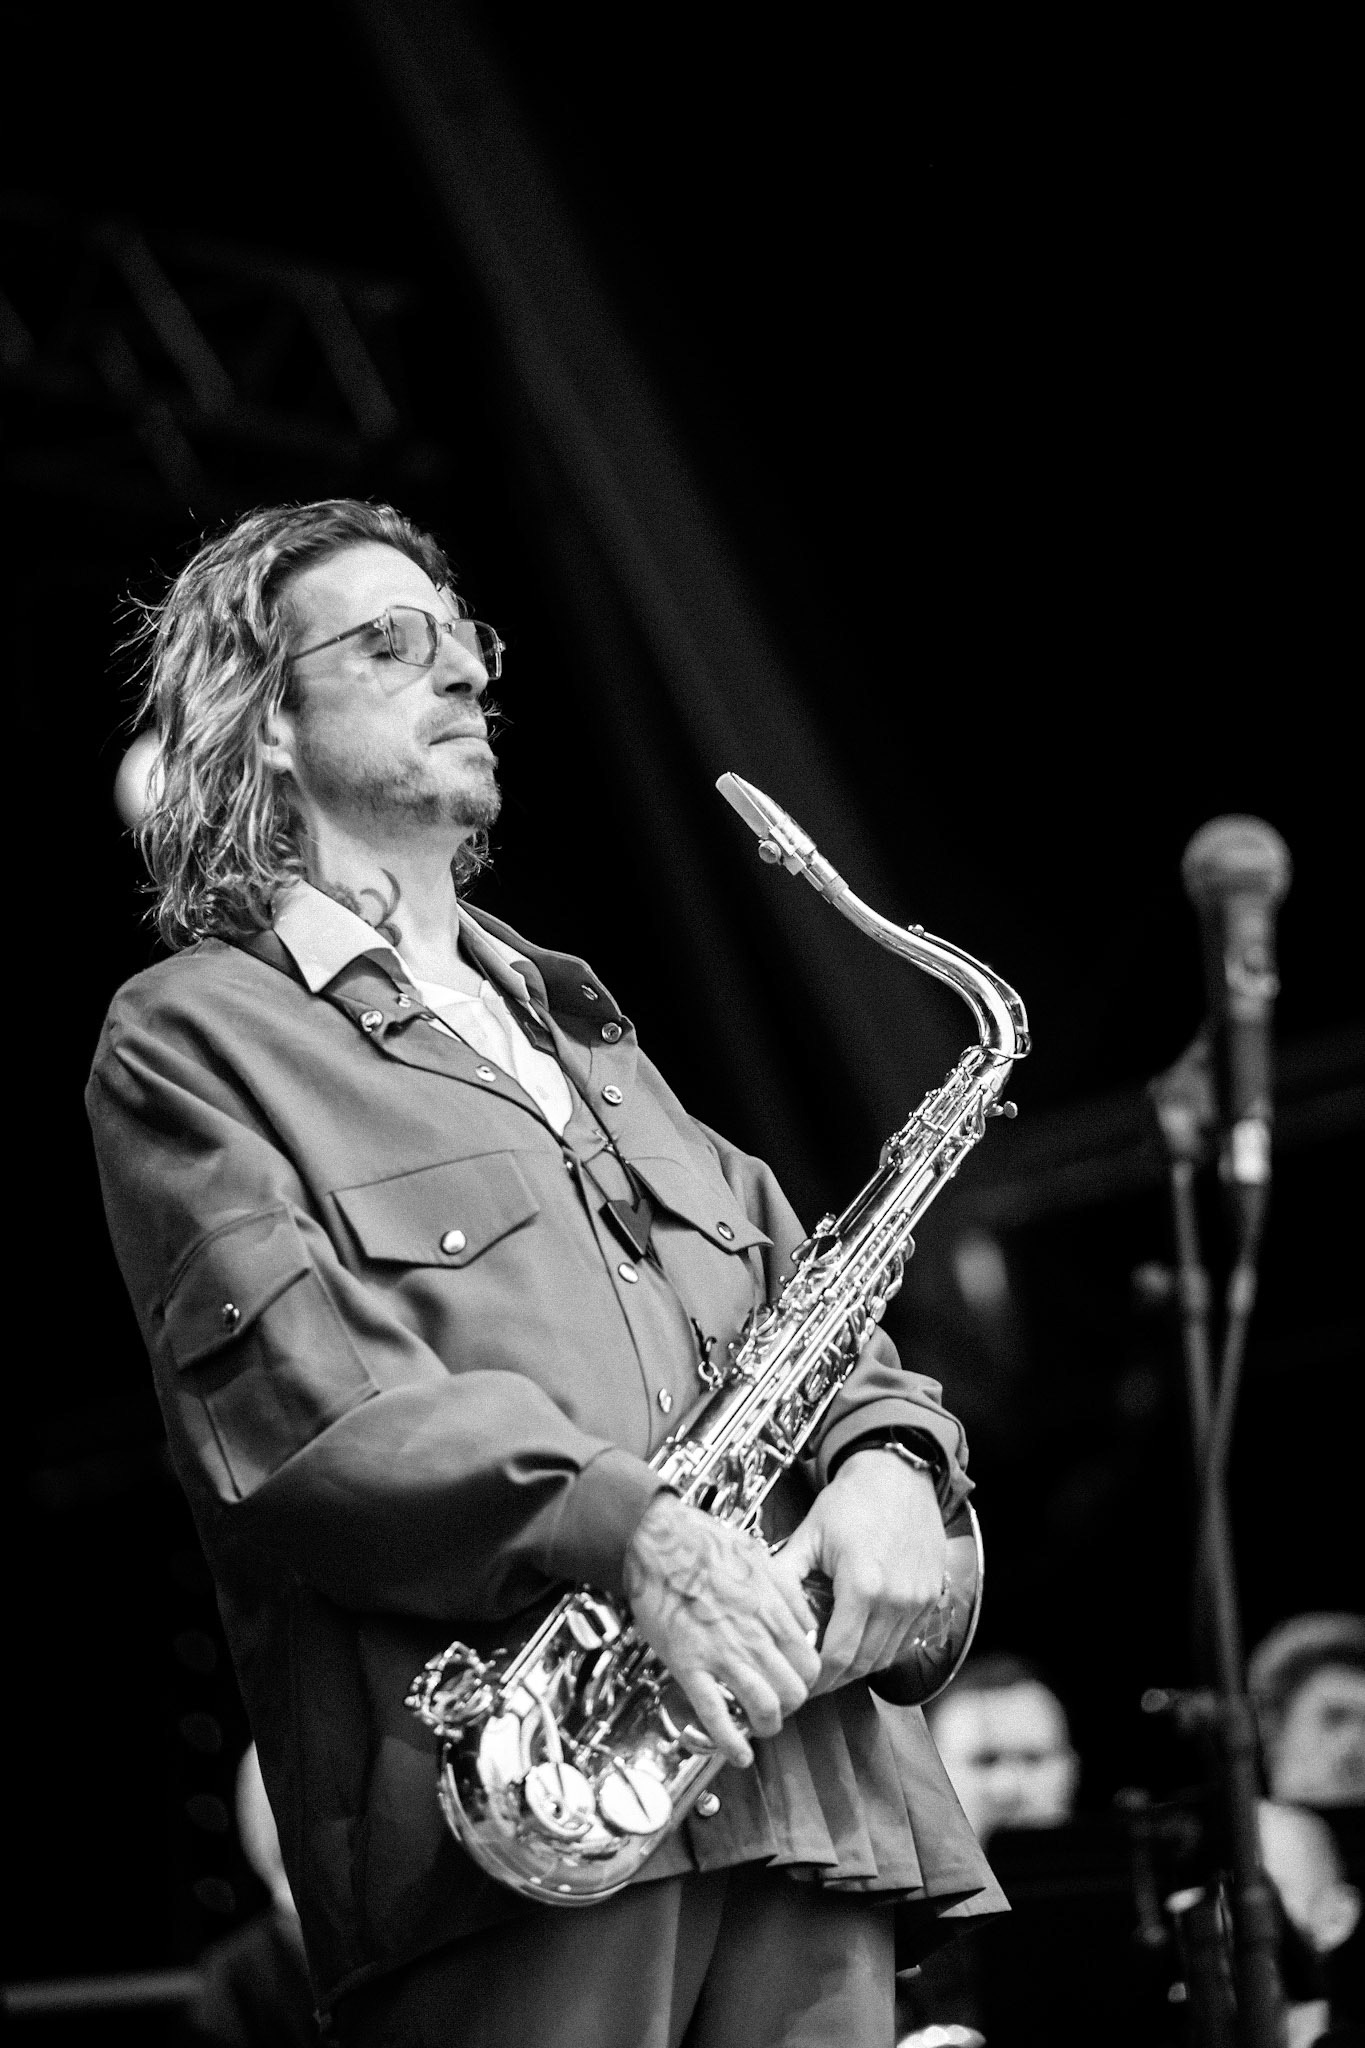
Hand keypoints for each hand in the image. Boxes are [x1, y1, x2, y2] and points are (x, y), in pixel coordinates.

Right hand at [623, 1494, 820, 1768]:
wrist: (656, 1539)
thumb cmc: (703, 1542)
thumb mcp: (760, 1558)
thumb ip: (787, 1593)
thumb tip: (805, 1621)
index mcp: (773, 1610)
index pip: (811, 1663)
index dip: (807, 1680)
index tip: (795, 1681)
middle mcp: (754, 1635)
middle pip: (794, 1691)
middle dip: (790, 1705)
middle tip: (778, 1704)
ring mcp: (722, 1653)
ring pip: (764, 1707)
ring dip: (767, 1725)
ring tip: (761, 1727)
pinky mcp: (688, 1664)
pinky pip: (714, 1714)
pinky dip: (730, 1743)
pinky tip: (737, 1755)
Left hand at [778, 1449, 947, 1695]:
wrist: (898, 1475)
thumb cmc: (854, 1499)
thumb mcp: (810, 1533)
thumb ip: (785, 1574)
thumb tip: (759, 1607)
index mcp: (862, 1585)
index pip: (837, 1655)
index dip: (815, 1678)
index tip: (801, 1681)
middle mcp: (895, 1599)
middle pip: (862, 1664)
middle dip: (834, 1679)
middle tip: (812, 1681)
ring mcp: (918, 1600)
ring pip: (886, 1657)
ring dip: (859, 1667)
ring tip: (834, 1665)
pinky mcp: (932, 1597)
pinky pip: (905, 1640)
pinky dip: (883, 1648)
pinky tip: (863, 1642)